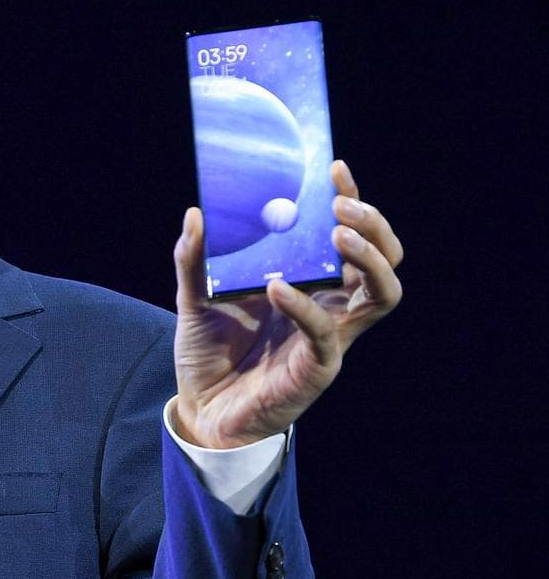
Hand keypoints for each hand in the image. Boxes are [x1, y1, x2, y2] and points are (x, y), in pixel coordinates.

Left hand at [172, 160, 403, 447]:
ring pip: (382, 294)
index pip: (351, 235)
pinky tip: (277, 287)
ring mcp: (330, 337)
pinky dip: (303, 306)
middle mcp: (330, 307)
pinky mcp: (318, 368)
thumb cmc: (210, 353)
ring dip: (368, 259)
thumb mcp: (194, 297)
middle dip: (373, 226)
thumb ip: (194, 259)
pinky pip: (324, 333)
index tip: (336, 168)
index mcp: (312, 283)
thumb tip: (196, 213)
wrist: (201, 410)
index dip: (353, 200)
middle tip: (341, 205)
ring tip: (337, 234)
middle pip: (385, 259)